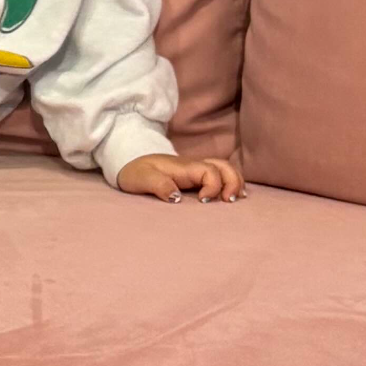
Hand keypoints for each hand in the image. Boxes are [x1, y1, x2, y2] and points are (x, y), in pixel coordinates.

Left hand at [118, 152, 242, 203]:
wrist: (129, 164)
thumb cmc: (135, 172)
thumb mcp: (142, 179)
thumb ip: (159, 185)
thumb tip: (177, 198)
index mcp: (184, 167)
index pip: (209, 171)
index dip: (213, 185)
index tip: (203, 201)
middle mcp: (194, 167)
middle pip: (223, 166)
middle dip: (233, 181)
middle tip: (229, 201)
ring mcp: (195, 171)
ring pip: (224, 169)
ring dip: (234, 182)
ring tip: (236, 199)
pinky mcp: (194, 178)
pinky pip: (219, 176)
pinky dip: (229, 183)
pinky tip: (232, 196)